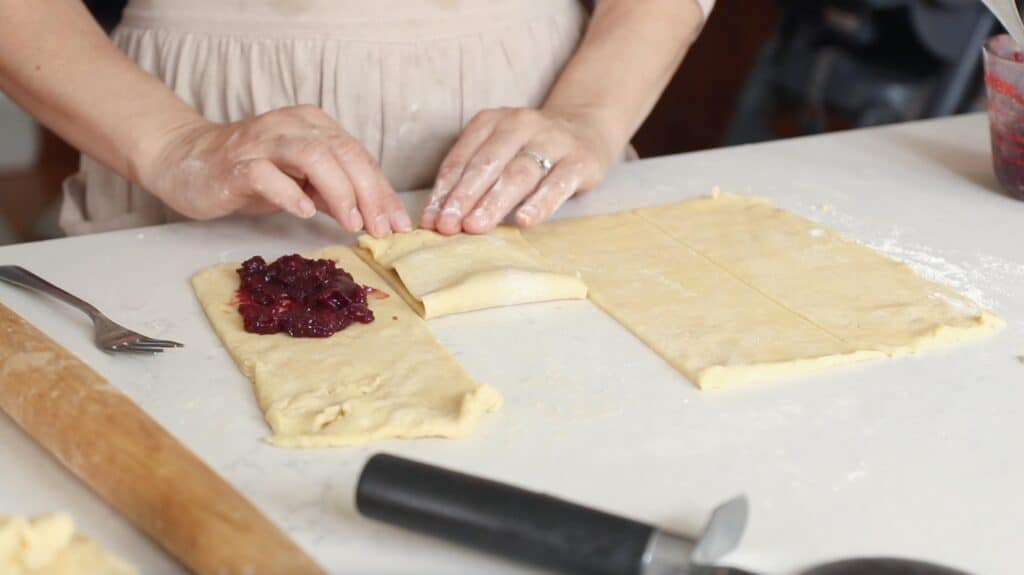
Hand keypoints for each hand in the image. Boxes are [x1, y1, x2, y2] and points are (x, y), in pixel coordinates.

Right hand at [138, 105, 410, 236]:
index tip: (399, 224)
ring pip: (312, 156)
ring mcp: (263, 141)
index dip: (383, 191)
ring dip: (338, 192)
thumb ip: (335, 192)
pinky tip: (305, 212)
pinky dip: (290, 193)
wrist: (188, 161)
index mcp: (314, 125)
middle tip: (382, 229)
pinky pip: (267, 174)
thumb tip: (375, 216)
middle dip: (369, 193)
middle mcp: (292, 125)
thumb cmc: (252, 172)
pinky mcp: (236, 163)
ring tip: (351, 223)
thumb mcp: (302, 182)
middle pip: (343, 153)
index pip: (359, 155)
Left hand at [420, 107, 614, 234]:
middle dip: (463, 196)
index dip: (444, 191)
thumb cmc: (531, 150)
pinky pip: (558, 184)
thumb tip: (438, 219)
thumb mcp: (499, 152)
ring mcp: (553, 140)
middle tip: (446, 226)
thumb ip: (472, 180)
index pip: (462, 158)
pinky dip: (540, 203)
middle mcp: (521, 124)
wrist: (587, 128)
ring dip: (494, 202)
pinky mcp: (581, 161)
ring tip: (475, 226)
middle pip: (487, 164)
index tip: (429, 221)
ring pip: (519, 172)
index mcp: (492, 121)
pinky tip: (525, 221)